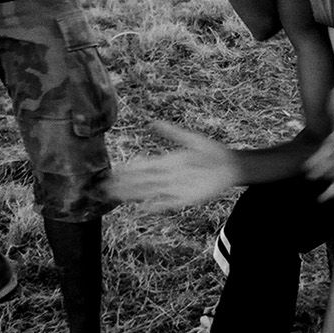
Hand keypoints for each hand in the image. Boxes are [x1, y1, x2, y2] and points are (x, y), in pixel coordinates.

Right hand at [106, 121, 239, 209]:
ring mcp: (175, 187)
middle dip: (123, 184)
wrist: (230, 166)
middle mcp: (167, 175)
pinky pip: (166, 203)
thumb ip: (171, 133)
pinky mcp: (185, 198)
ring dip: (132, 195)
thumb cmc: (211, 152)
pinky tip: (142, 209)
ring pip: (148, 192)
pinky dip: (154, 206)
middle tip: (103, 187)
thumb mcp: (190, 139)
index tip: (111, 172)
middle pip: (141, 181)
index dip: (126, 170)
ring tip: (115, 197)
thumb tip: (152, 123)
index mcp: (167, 161)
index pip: (142, 167)